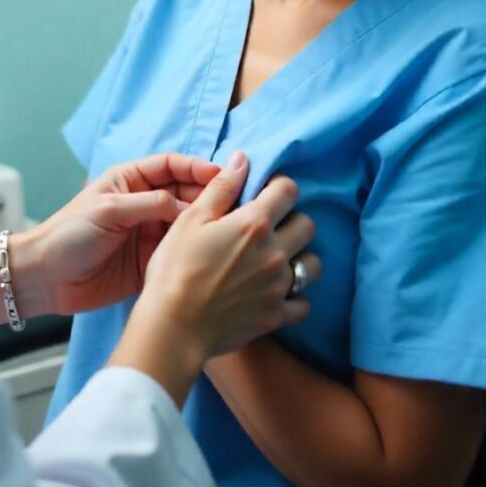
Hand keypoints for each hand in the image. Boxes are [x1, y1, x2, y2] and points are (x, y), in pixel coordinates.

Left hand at [17, 153, 220, 316]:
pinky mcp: (151, 261)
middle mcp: (144, 203)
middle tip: (235, 204)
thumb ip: (151, 204)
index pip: (172, 166)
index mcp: (131, 180)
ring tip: (231, 229)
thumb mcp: (110, 210)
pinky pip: (180, 251)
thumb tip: (190, 208)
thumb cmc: (69, 234)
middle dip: (209, 196)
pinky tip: (215, 254)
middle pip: (185, 193)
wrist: (45, 279)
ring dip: (206, 224)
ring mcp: (149, 232)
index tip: (223, 176)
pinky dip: (196, 251)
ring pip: (187, 223)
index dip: (198, 168)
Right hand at [142, 154, 318, 356]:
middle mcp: (275, 252)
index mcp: (255, 223)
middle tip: (269, 229)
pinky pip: (303, 303)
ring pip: (313, 265)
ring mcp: (278, 286)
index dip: (278, 188)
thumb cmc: (175, 269)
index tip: (265, 195)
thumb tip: (243, 159)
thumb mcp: (191, 220)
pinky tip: (275, 294)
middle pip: (307, 226)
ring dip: (300, 258)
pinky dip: (294, 297)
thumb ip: (221, 187)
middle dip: (292, 221)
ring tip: (276, 261)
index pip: (289, 191)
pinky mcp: (275, 316)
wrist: (173, 327)